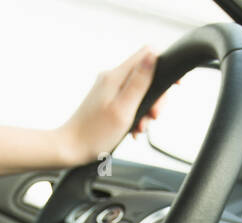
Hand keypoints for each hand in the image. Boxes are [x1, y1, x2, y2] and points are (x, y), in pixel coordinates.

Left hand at [55, 46, 160, 166]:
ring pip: (139, 91)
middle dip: (155, 98)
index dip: (164, 66)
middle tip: (153, 117)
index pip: (147, 54)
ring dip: (146, 111)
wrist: (69, 149)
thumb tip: (153, 54)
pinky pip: (129, 102)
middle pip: (145, 75)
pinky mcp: (107, 101)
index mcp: (115, 76)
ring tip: (139, 128)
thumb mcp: (123, 109)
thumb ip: (139, 82)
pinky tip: (132, 131)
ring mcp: (108, 89)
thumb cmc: (95, 134)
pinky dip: (135, 116)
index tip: (172, 87)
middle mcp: (111, 78)